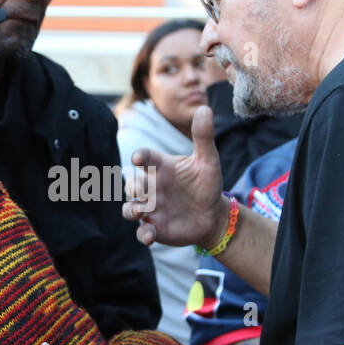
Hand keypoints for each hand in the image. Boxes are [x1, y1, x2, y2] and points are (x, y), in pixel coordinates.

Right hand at [122, 105, 225, 248]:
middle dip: (134, 187)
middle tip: (143, 190)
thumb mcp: (208, 160)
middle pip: (132, 185)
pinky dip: (143, 235)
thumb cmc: (206, 184)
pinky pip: (142, 233)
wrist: (213, 215)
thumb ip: (203, 136)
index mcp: (161, 168)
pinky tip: (151, 236)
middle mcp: (152, 188)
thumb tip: (204, 108)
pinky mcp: (155, 228)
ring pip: (130, 208)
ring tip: (139, 212)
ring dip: (131, 210)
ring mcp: (151, 209)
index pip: (145, 158)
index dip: (140, 157)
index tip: (138, 158)